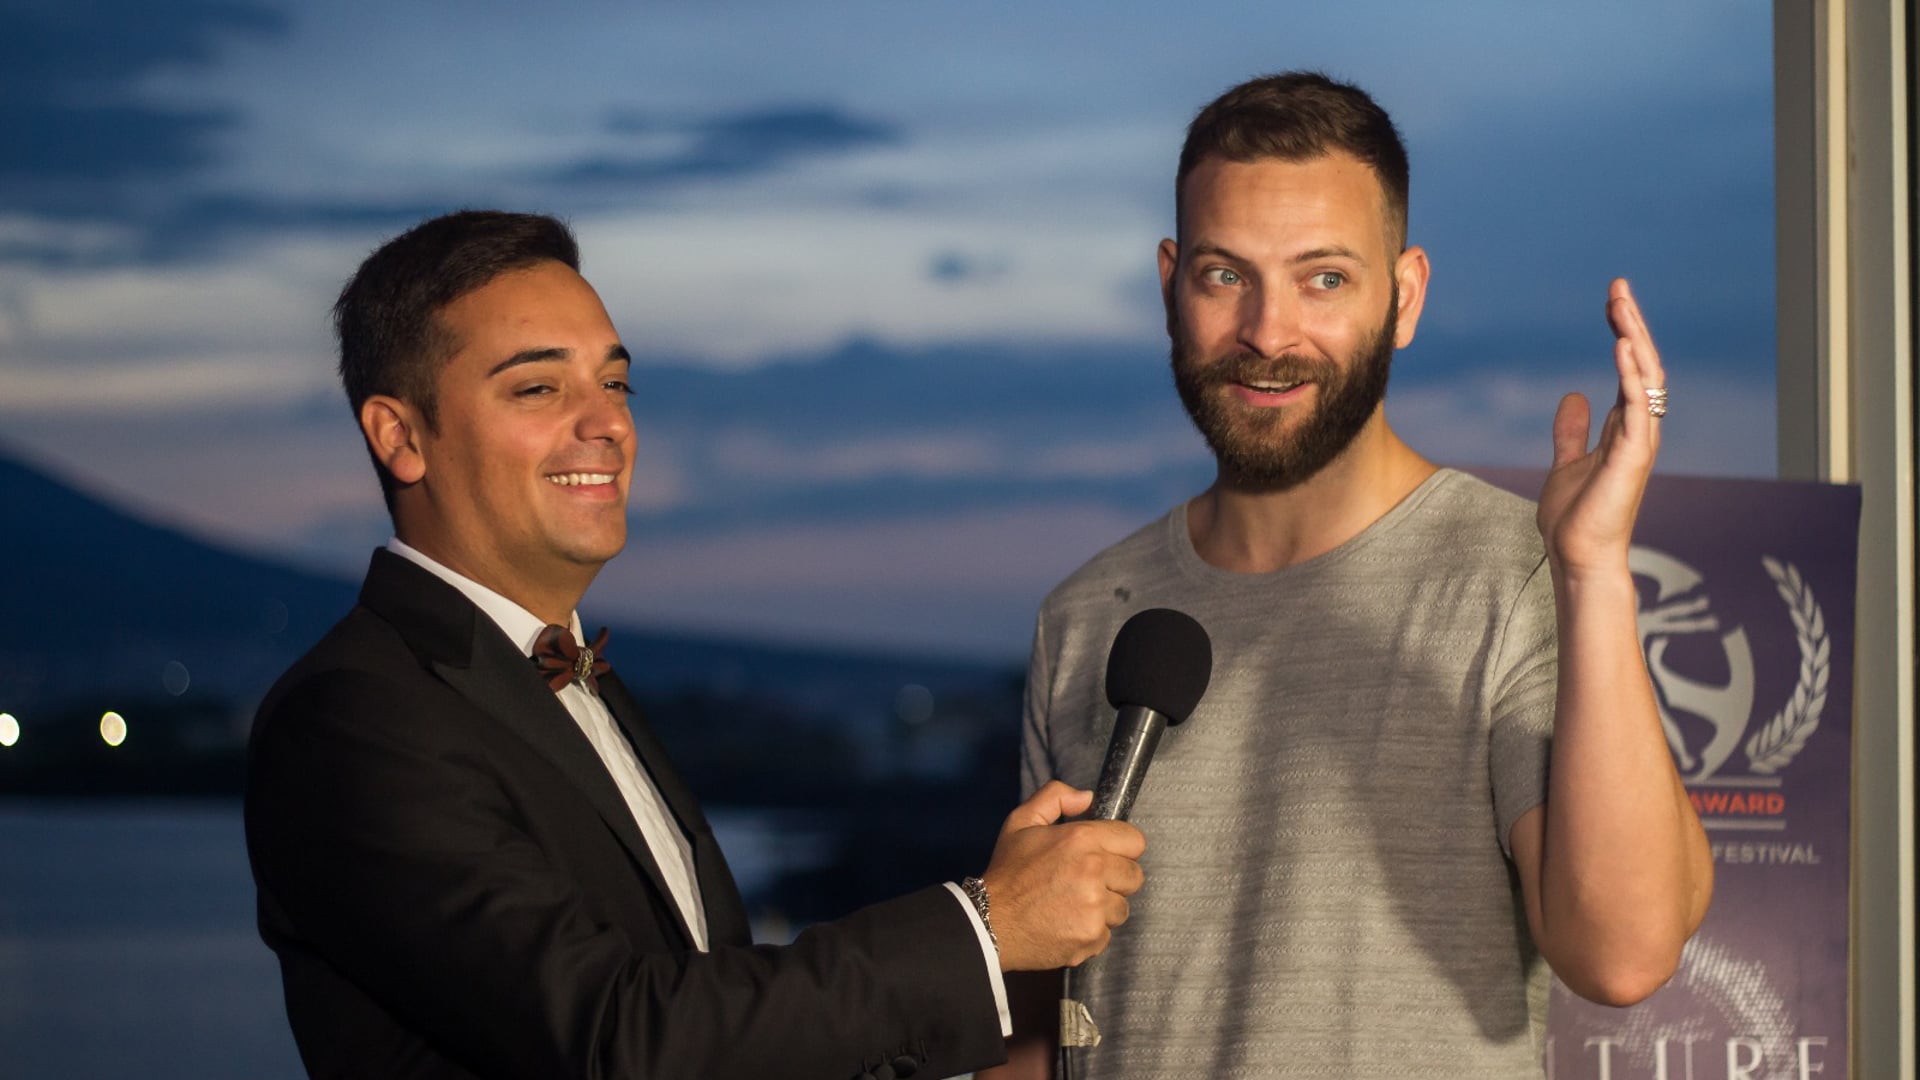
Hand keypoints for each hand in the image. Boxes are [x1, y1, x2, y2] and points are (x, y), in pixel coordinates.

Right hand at [979, 780, 1145, 970]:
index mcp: (1081, 839)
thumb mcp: (1021, 821)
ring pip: (1122, 907)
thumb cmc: (1007, 872)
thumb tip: (1089, 798)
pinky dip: (1091, 932)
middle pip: (1134, 875)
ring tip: (1073, 905)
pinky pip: (1107, 934)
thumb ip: (1055, 797)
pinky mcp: (1092, 937)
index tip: (1102, 856)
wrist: (989, 922)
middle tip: (1085, 882)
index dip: (1119, 847)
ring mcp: (1095, 907)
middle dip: (1114, 879)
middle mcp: (1094, 871)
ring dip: (1104, 908)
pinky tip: (1067, 925)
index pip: (1134, 840)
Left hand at [1537, 278, 1664, 573]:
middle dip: (1631, 324)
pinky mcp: (1633, 458)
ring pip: (1646, 380)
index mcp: (1625, 428)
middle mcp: (1638, 430)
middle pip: (1642, 365)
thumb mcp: (1567, 462)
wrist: (1577, 557)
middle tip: (1618, 287)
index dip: (1623, 332)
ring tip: (1621, 305)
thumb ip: (1572, 431)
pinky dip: (1631, 376)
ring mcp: (1640, 443)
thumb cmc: (1575, 519)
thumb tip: (1573, 397)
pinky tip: (1622, 347)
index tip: (1612, 300)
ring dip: (1635, 340)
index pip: (1630, 367)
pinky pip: (1638, 409)